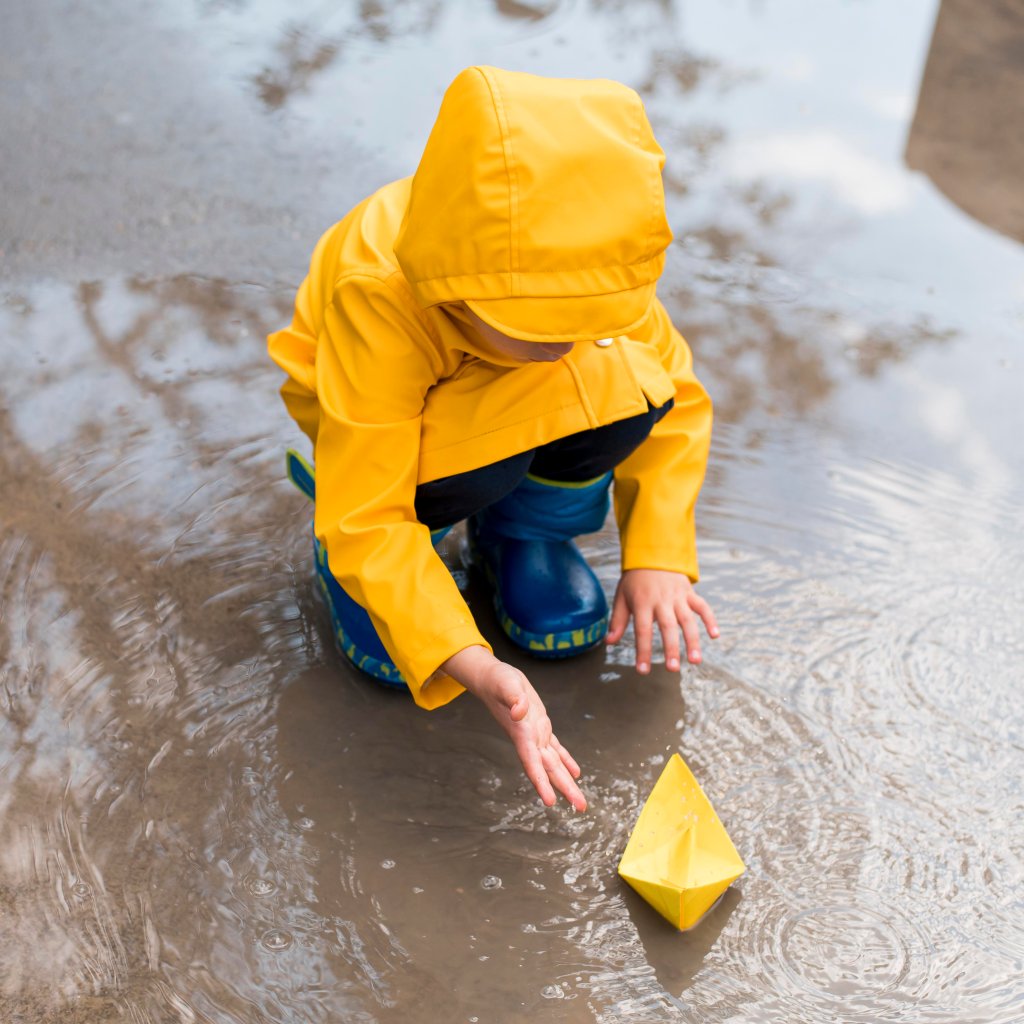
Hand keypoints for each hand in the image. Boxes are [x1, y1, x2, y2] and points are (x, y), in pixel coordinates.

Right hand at [441, 646, 586, 811]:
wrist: (493, 678)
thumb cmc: (498, 681)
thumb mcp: (507, 684)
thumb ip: (514, 698)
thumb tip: (519, 711)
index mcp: (522, 733)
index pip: (532, 763)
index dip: (541, 782)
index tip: (550, 802)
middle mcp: (529, 739)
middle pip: (548, 770)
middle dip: (564, 788)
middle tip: (580, 808)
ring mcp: (535, 735)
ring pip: (554, 763)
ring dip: (567, 781)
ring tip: (579, 801)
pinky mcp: (540, 727)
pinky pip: (556, 749)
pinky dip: (566, 761)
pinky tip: (575, 773)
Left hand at [606, 568, 718, 673]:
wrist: (652, 554)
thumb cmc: (635, 580)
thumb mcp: (621, 597)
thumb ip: (617, 621)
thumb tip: (609, 642)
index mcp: (642, 603)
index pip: (642, 630)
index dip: (642, 651)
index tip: (642, 670)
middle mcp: (661, 600)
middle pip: (668, 626)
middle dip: (671, 648)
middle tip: (673, 668)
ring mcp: (678, 596)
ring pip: (687, 619)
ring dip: (693, 640)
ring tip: (695, 660)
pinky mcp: (689, 592)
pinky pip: (702, 606)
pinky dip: (710, 619)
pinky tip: (715, 635)